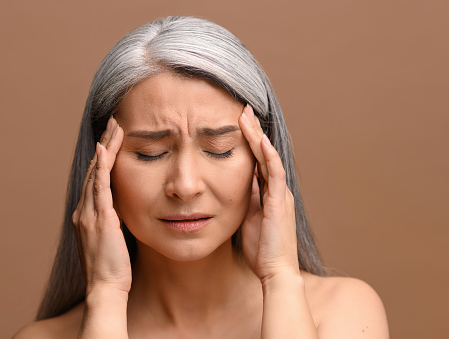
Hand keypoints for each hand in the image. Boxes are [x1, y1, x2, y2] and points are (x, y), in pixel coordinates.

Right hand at [72, 118, 131, 295]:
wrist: (105, 288)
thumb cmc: (112, 268)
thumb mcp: (110, 240)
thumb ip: (112, 223)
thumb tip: (121, 213)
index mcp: (86, 215)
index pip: (94, 179)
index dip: (102, 158)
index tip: (111, 140)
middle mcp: (84, 210)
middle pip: (93, 170)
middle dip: (104, 145)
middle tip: (112, 123)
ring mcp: (89, 213)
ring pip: (95, 172)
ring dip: (105, 148)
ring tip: (114, 126)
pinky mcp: (100, 218)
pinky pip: (99, 186)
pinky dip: (100, 166)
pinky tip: (104, 149)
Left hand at [238, 105, 299, 282]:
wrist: (275, 271)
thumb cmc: (260, 248)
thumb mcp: (248, 218)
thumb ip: (246, 200)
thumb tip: (233, 185)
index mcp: (268, 193)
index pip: (258, 160)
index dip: (249, 140)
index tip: (238, 122)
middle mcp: (277, 189)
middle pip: (264, 153)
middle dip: (253, 130)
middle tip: (242, 108)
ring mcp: (280, 194)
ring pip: (269, 158)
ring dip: (257, 136)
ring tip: (246, 115)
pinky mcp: (279, 202)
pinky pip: (275, 174)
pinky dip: (268, 156)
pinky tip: (260, 140)